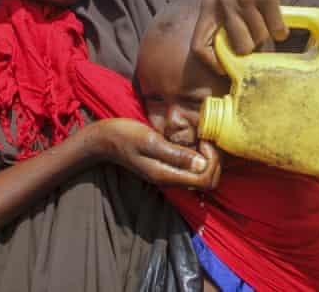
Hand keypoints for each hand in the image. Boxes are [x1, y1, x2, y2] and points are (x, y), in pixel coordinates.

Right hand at [91, 118, 220, 189]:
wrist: (104, 140)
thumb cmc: (124, 136)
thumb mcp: (150, 141)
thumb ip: (175, 154)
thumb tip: (201, 164)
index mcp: (166, 175)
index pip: (205, 181)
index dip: (212, 163)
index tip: (205, 142)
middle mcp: (170, 179)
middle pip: (207, 181)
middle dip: (214, 162)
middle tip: (206, 139)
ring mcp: (169, 174)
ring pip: (201, 175)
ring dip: (208, 159)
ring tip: (201, 138)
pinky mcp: (167, 166)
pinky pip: (191, 168)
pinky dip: (199, 156)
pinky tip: (194, 141)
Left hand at [192, 0, 294, 73]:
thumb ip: (222, 22)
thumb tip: (231, 61)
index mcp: (208, 5)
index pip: (199, 46)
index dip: (212, 64)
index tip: (226, 70)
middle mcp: (224, 1)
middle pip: (239, 47)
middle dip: (251, 49)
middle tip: (258, 42)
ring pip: (260, 38)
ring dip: (268, 36)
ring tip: (267, 21)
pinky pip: (276, 28)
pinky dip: (281, 30)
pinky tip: (278, 20)